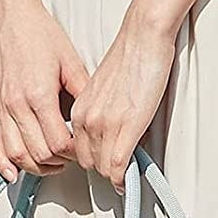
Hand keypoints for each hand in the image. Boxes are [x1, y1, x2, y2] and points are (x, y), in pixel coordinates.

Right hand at [0, 1, 88, 182]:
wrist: (11, 19)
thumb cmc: (38, 35)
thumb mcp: (71, 62)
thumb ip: (83, 92)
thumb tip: (94, 116)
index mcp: (39, 94)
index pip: (58, 142)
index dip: (74, 152)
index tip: (82, 148)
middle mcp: (16, 104)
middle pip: (38, 153)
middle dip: (58, 162)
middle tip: (71, 157)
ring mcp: (1, 108)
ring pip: (15, 154)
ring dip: (34, 167)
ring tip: (50, 164)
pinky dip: (2, 164)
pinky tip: (12, 172)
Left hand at [70, 17, 178, 191]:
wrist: (142, 38)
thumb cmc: (128, 58)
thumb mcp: (101, 90)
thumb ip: (98, 112)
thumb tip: (106, 132)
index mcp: (78, 110)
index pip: (75, 150)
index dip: (91, 160)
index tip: (102, 163)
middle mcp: (86, 119)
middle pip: (86, 162)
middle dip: (102, 169)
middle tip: (117, 169)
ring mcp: (104, 124)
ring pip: (102, 168)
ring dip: (114, 173)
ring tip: (126, 172)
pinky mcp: (125, 126)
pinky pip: (118, 165)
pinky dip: (123, 177)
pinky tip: (129, 179)